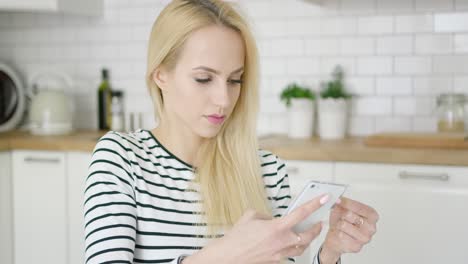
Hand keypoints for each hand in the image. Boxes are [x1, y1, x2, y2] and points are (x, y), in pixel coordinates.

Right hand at [184, 194, 330, 263]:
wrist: (228, 256)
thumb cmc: (237, 236)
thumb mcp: (251, 216)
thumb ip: (266, 215)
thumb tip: (272, 219)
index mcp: (277, 227)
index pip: (302, 213)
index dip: (315, 204)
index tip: (325, 198)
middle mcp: (282, 241)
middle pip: (309, 235)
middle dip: (316, 228)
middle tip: (319, 222)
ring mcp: (280, 254)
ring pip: (302, 247)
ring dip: (308, 239)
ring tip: (308, 233)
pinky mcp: (276, 261)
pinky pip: (290, 254)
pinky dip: (293, 247)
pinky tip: (290, 243)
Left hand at [320, 197, 378, 263]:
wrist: (336, 238)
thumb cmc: (342, 221)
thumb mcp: (341, 208)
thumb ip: (341, 203)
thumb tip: (338, 199)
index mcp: (372, 215)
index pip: (360, 207)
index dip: (347, 203)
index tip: (338, 200)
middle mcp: (372, 227)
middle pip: (350, 214)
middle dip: (341, 214)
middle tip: (341, 217)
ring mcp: (366, 238)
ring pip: (344, 225)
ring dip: (338, 224)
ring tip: (340, 226)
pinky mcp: (357, 247)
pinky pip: (341, 235)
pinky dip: (337, 233)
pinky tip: (340, 234)